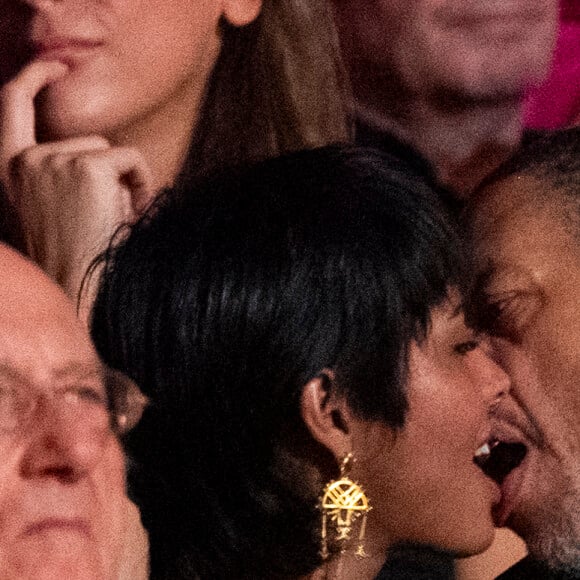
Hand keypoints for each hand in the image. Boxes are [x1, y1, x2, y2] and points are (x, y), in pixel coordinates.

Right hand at [0, 61, 153, 312]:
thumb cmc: (72, 259)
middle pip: (86, 142)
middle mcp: (24, 160)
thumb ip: (57, 175)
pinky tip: (132, 215)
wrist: (76, 291)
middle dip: (106, 173)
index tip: (56, 64)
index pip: (10, 103)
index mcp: (6, 170)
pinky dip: (142, 183)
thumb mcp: (49, 209)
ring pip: (110, 153)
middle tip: (107, 217)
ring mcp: (53, 161)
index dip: (34, 76)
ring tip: (115, 222)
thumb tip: (99, 154)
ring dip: (122, 183)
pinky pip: (132, 160)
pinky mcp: (87, 168)